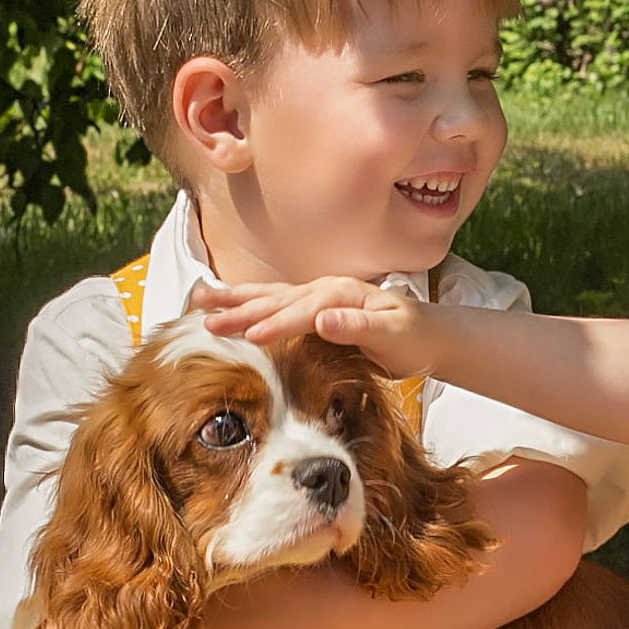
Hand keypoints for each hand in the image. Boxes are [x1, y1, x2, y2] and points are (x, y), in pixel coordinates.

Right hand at [191, 277, 444, 377]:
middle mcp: (326, 291)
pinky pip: (274, 302)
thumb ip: (360, 328)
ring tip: (198, 302)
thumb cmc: (414, 338)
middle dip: (240, 310)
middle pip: (276, 299)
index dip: (276, 323)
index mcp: (344, 295)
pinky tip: (226, 304)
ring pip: (269, 296)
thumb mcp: (396, 336)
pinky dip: (247, 302)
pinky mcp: (313, 308)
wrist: (429, 334)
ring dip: (234, 300)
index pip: (303, 311)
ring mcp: (318, 297)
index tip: (250, 336)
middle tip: (206, 321)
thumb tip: (324, 320)